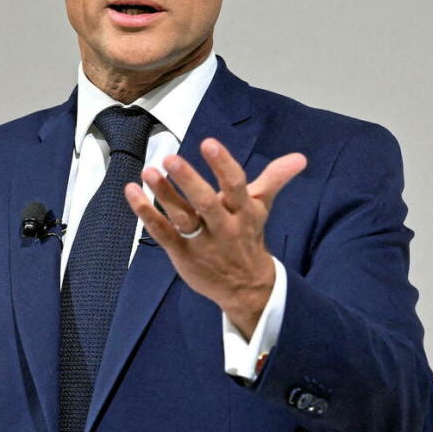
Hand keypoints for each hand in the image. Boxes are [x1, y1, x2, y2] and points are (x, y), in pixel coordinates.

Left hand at [123, 139, 306, 338]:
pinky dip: (146, 213)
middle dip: (189, 181)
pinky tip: (132, 193)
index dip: (223, 165)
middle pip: (206, 203)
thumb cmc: (248, 238)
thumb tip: (300, 158)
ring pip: (182, 217)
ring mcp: (201, 242)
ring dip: (164, 195)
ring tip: (148, 173)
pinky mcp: (182, 254)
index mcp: (244, 212)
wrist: (246, 287)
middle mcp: (224, 227)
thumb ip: (275, 179)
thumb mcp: (261, 208)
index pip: (236, 186)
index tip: (209, 144)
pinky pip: (163, 233)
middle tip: (170, 159)